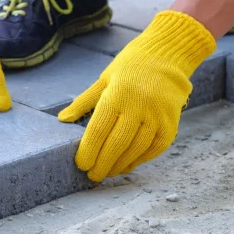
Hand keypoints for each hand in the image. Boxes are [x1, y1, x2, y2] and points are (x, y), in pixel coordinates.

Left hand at [58, 11, 215, 180]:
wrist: (167, 57)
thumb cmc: (130, 67)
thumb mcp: (103, 79)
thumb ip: (83, 102)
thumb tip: (62, 119)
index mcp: (117, 94)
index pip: (99, 130)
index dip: (88, 151)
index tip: (81, 164)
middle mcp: (138, 106)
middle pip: (116, 144)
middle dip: (102, 164)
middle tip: (92, 176)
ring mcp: (157, 117)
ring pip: (135, 150)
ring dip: (119, 165)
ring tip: (108, 173)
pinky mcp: (171, 124)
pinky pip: (153, 149)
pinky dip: (139, 160)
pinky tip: (127, 165)